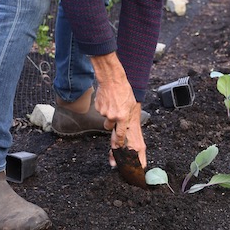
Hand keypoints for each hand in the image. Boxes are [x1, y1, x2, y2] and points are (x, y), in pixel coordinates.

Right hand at [90, 53, 146, 167]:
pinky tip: (108, 100)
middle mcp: (113, 117)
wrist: (112, 79)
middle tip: (114, 127)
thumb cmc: (124, 91)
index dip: (118, 144)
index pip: (120, 135)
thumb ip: (126, 118)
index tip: (117, 150)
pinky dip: (104, 108)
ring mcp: (104, 113)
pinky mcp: (98, 108)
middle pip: (111, 129)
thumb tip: (123, 127)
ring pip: (106, 120)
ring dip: (109, 116)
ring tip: (113, 104)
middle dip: (113, 131)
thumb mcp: (131, 105)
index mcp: (123, 117)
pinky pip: (101, 112)